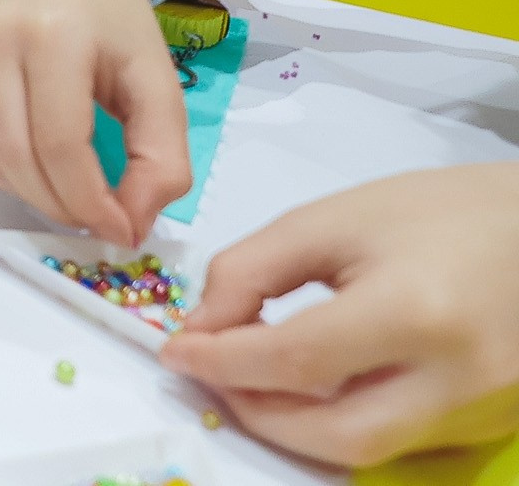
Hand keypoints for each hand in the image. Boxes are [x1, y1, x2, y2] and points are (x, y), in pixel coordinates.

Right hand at [0, 0, 182, 244]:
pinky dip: (15, 176)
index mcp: (54, 37)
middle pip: (17, 156)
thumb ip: (161, 157)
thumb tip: (131, 223)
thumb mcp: (160, 83)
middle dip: (62, 207)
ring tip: (78, 203)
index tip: (124, 231)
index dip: (90, 201)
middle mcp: (0, 42)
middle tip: (102, 224)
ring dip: (36, 198)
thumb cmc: (120, 23)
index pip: (59, 143)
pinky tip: (50, 176)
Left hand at [163, 164, 518, 463]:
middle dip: (256, 412)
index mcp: (415, 311)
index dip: (222, 361)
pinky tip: (309, 385)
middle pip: (336, 434)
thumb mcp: (330, 220)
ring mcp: (479, 411)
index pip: (297, 360)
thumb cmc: (436, 212)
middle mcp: (456, 378)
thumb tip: (201, 328)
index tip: (174, 349)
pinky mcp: (487, 425)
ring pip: (366, 448)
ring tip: (251, 377)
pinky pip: (397, 440)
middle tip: (209, 373)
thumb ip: (251, 271)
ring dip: (293, 424)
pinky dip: (339, 420)